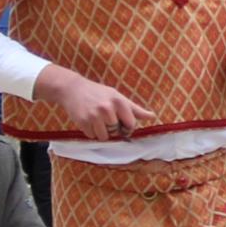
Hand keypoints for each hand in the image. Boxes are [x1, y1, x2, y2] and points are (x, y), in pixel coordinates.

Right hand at [37, 68, 152, 138]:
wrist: (73, 89)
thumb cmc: (99, 93)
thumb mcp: (118, 97)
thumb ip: (135, 109)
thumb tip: (152, 116)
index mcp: (119, 102)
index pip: (131, 125)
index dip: (127, 128)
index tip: (122, 124)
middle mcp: (107, 108)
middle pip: (116, 132)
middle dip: (112, 129)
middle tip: (105, 119)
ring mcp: (94, 115)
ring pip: (104, 137)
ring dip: (101, 133)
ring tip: (97, 121)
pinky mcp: (82, 121)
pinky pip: (92, 136)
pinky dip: (91, 132)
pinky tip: (88, 120)